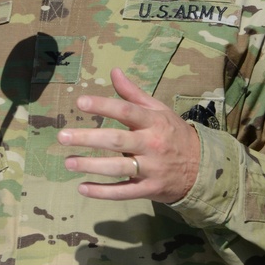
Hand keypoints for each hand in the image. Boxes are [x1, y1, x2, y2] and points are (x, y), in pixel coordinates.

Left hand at [59, 68, 200, 203]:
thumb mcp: (159, 110)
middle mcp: (152, 144)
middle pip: (116, 140)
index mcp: (153, 122)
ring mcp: (151, 169)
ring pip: (117, 168)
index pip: (126, 111)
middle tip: (63, 136)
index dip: (103, 106)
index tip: (80, 102)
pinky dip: (103, 192)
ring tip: (68, 162)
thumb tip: (114, 71)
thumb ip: (133, 93)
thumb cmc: (173, 134)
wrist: (202, 168)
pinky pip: (123, 192)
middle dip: (88, 138)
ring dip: (91, 165)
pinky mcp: (149, 189)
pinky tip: (82, 188)